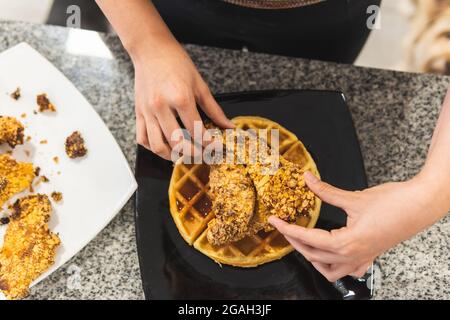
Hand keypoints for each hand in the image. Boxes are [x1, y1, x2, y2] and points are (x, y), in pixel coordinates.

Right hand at [132, 41, 233, 159]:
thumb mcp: (200, 84)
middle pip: (177, 142)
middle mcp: (161, 107)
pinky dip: (153, 148)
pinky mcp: (138, 112)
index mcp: (180, 98)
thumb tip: (228, 126)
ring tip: (183, 155)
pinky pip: (142, 138)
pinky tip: (164, 146)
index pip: (196, 130)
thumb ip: (214, 109)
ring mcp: (147, 111)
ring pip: (157, 145)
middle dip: (192, 154)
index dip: (208, 144)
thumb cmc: (176, 63)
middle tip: (202, 155)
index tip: (215, 148)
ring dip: (172, 156)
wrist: (150, 49)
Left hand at [269, 171, 435, 281]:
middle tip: (285, 227)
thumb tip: (307, 179)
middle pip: (314, 256)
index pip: (307, 238)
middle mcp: (352, 256)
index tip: (275, 221)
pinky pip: (347, 270)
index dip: (287, 229)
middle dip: (296, 241)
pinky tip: (330, 255)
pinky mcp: (370, 256)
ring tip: (303, 242)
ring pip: (329, 270)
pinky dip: (334, 265)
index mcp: (346, 243)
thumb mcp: (353, 197)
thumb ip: (326, 191)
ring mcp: (362, 259)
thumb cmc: (393, 203)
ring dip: (313, 258)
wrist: (421, 206)